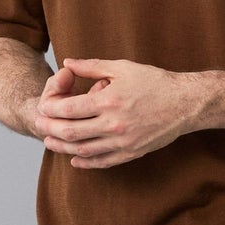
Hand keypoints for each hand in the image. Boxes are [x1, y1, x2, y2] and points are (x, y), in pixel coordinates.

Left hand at [34, 58, 201, 168]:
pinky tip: (75, 158)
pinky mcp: (131, 153)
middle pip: (71, 132)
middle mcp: (113, 124)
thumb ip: (92, 67)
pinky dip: (86, 162)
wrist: (185, 103)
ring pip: (83, 150)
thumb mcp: (123, 68)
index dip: (50, 108)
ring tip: (50, 141)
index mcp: (109, 101)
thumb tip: (67, 63)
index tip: (42, 106)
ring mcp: (122, 142)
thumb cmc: (155, 81)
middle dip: (50, 129)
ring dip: (62, 148)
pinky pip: (103, 161)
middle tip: (39, 124)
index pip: (68, 109)